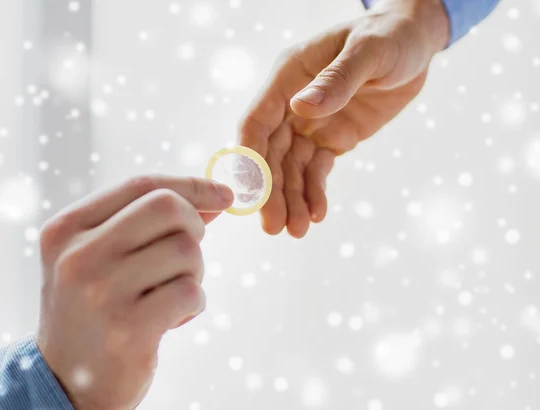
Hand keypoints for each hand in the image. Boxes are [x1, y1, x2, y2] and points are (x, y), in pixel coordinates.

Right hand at [35, 175, 233, 409]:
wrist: (64, 382)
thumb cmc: (93, 308)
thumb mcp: (99, 256)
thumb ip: (146, 221)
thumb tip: (215, 199)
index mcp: (66, 229)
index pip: (142, 185)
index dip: (191, 185)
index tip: (224, 195)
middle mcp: (78, 255)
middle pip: (169, 208)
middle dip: (194, 227)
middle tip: (185, 256)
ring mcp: (102, 292)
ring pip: (186, 250)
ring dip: (193, 273)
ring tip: (168, 295)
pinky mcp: (128, 329)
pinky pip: (191, 291)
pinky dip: (194, 303)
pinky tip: (172, 319)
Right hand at [239, 0, 448, 237]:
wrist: (414, 44)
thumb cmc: (389, 36)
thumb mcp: (369, 52)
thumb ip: (337, 80)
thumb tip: (301, 109)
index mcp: (287, 77)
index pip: (256, 121)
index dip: (249, 156)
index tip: (250, 192)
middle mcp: (291, 104)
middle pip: (270, 153)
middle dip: (271, 191)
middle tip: (273, 226)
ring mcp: (310, 124)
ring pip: (292, 168)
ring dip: (291, 200)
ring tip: (296, 231)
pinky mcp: (331, 139)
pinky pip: (317, 171)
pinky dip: (314, 193)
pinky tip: (316, 215)